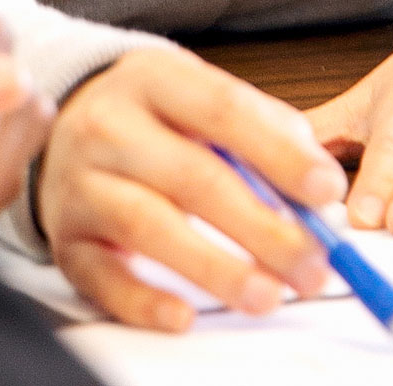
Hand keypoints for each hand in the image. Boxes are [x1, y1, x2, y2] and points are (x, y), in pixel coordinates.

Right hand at [39, 48, 344, 330]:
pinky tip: (184, 314)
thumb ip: (263, 128)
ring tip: (268, 295)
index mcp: (152, 78)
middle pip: (191, 177)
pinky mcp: (65, 239)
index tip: (326, 191)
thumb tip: (318, 183)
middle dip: (261, 228)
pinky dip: (142, 301)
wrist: (65, 125)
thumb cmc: (151, 116)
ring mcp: (80, 183)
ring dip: (215, 267)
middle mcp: (108, 126)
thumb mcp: (199, 94)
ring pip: (147, 226)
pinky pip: (101, 276)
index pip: (223, 109)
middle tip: (312, 265)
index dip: (279, 153)